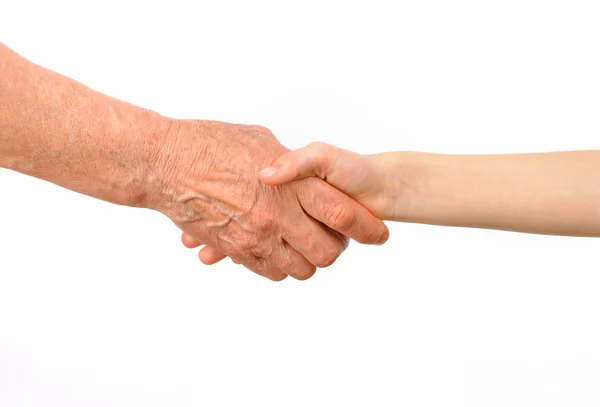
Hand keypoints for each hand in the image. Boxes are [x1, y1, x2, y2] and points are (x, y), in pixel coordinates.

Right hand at [181, 141, 396, 266]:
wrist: (163, 163)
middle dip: (337, 248)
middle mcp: (276, 215)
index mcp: (290, 184)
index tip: (378, 234)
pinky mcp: (234, 250)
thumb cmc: (210, 142)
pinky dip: (281, 266)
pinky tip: (276, 247)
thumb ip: (293, 164)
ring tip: (303, 243)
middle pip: (327, 252)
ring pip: (300, 268)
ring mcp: (254, 237)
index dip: (368, 228)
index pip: (344, 214)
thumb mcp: (262, 141)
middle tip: (334, 238)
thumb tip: (309, 178)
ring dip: (309, 260)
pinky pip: (270, 272)